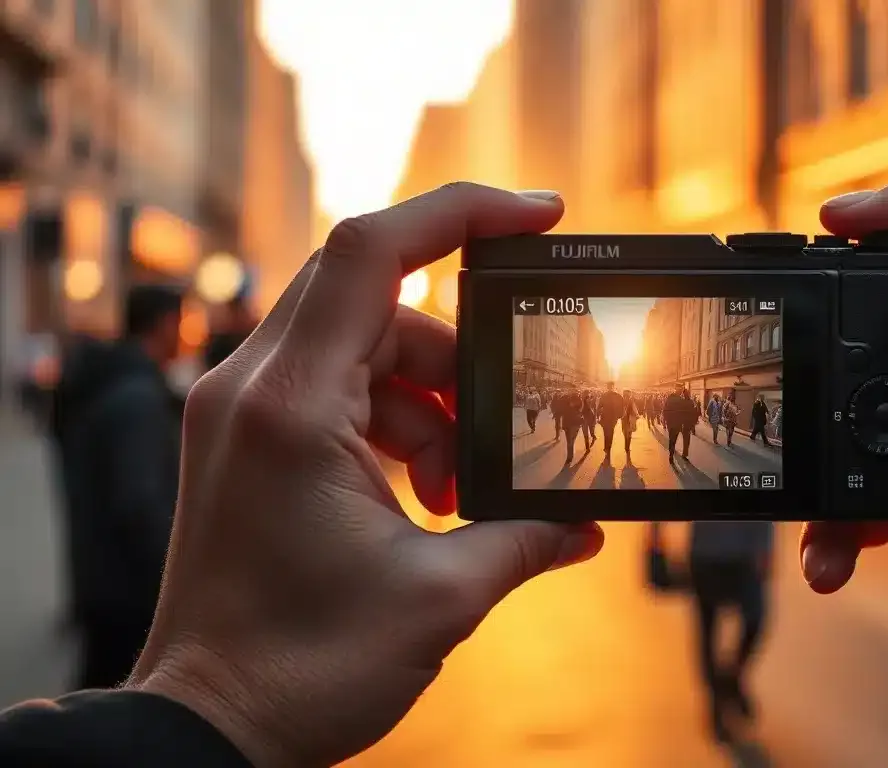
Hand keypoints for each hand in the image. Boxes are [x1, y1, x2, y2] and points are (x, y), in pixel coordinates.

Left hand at [128, 184, 604, 766]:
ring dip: (432, 400)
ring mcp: (243, 410)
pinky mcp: (250, 438)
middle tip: (506, 417)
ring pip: (365, 345)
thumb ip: (527, 538)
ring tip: (461, 491)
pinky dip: (397, 422)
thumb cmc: (299, 669)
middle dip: (460, 351)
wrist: (209, 725)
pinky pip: (341, 387)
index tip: (541, 215)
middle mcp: (252, 388)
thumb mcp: (441, 598)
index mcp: (293, 408)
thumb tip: (588, 525)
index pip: (374, 251)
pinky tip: (428, 493)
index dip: (464, 212)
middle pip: (380, 300)